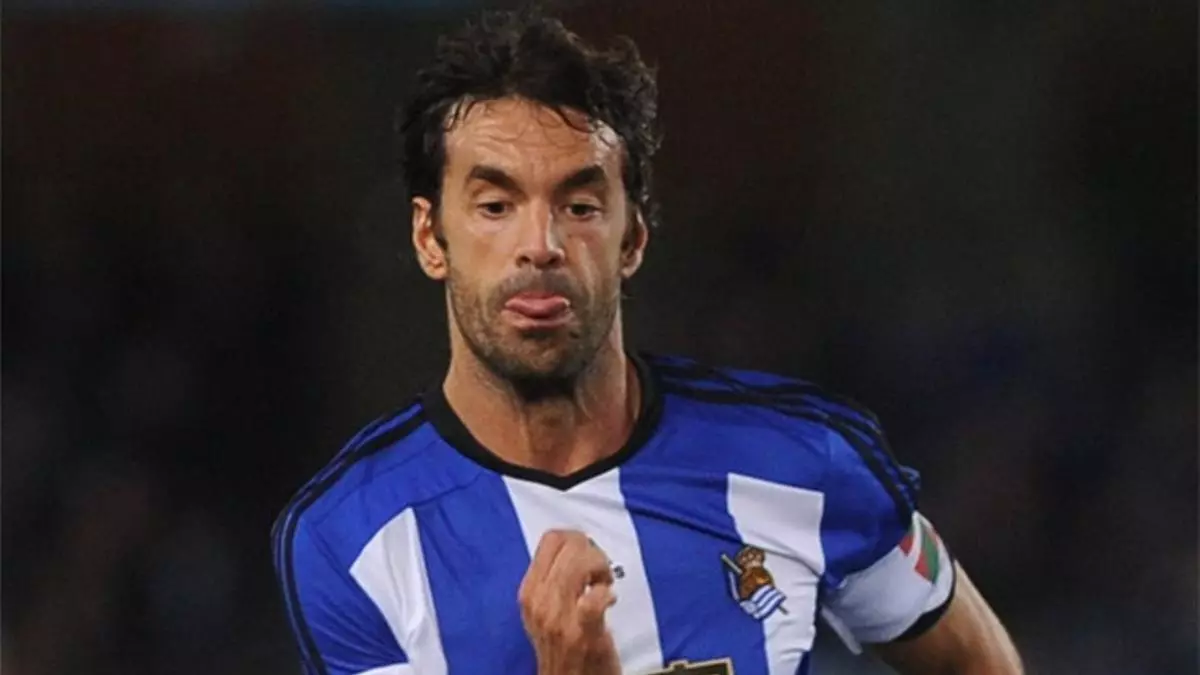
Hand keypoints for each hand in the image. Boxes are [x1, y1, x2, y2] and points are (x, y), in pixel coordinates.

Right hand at [518, 530, 620, 674]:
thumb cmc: (562, 648)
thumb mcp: (544, 608)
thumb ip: (553, 578)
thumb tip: (577, 546)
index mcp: (529, 591)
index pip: (551, 539)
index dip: (576, 539)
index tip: (586, 552)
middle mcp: (539, 601)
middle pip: (569, 545)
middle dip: (593, 550)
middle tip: (600, 570)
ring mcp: (559, 618)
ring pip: (582, 563)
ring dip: (601, 568)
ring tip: (604, 583)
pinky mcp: (583, 633)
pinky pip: (595, 599)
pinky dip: (606, 593)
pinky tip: (609, 599)